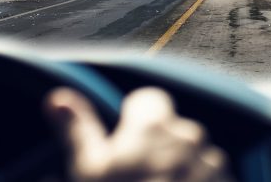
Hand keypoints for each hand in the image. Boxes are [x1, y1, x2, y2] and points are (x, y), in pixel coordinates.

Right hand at [47, 87, 228, 181]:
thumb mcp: (88, 170)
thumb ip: (77, 128)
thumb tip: (56, 97)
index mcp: (153, 125)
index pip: (149, 101)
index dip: (135, 120)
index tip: (125, 144)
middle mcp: (189, 135)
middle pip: (172, 130)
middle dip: (158, 148)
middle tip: (138, 179)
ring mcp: (213, 162)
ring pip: (193, 155)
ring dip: (180, 169)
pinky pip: (214, 178)